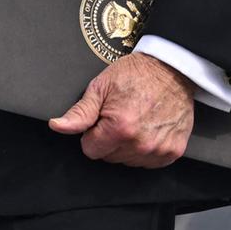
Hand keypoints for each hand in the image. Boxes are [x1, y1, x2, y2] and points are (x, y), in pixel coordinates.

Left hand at [48, 52, 194, 166]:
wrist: (171, 68)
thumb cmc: (136, 74)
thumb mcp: (100, 87)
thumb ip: (79, 113)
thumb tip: (57, 126)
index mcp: (119, 128)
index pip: (91, 150)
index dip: (92, 133)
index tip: (102, 119)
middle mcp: (140, 144)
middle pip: (109, 157)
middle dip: (109, 139)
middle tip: (120, 114)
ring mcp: (159, 150)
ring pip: (128, 161)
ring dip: (128, 145)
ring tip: (135, 119)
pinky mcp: (173, 152)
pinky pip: (149, 162)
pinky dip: (146, 148)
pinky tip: (149, 127)